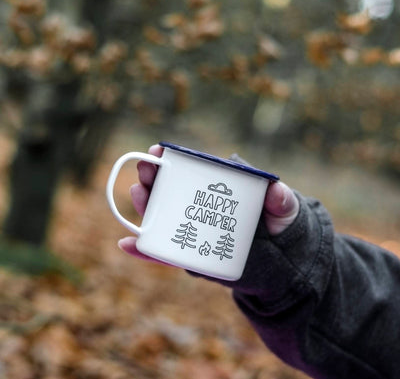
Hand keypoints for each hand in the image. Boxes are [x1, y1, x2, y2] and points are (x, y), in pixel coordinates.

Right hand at [118, 144, 298, 262]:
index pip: (189, 171)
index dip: (171, 158)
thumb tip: (276, 190)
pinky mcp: (189, 255)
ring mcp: (192, 231)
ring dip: (144, 206)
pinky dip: (143, 249)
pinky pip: (163, 253)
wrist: (280, 261)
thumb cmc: (278, 228)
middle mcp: (198, 207)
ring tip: (138, 195)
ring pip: (160, 217)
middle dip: (151, 178)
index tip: (158, 149)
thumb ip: (283, 201)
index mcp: (215, 190)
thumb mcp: (284, 212)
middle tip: (144, 171)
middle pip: (168, 191)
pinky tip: (127, 244)